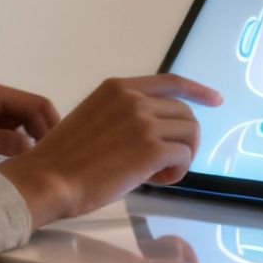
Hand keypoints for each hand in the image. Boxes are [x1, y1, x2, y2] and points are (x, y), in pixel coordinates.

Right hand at [0, 74, 220, 226]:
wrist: (47, 180)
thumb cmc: (63, 161)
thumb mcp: (92, 120)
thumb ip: (123, 118)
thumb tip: (155, 136)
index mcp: (117, 88)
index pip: (170, 82)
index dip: (197, 91)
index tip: (215, 100)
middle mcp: (133, 99)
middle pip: (185, 113)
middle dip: (182, 140)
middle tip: (163, 165)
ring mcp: (143, 122)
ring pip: (190, 134)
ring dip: (182, 156)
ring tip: (158, 174)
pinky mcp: (151, 149)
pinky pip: (185, 157)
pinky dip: (178, 172)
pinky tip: (158, 181)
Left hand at [0, 80, 60, 172]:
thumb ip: (0, 143)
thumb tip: (32, 148)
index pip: (37, 105)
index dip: (52, 127)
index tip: (58, 154)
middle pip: (33, 115)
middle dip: (45, 137)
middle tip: (52, 165)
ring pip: (20, 127)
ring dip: (29, 144)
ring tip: (37, 169)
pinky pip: (5, 137)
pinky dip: (14, 149)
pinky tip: (16, 167)